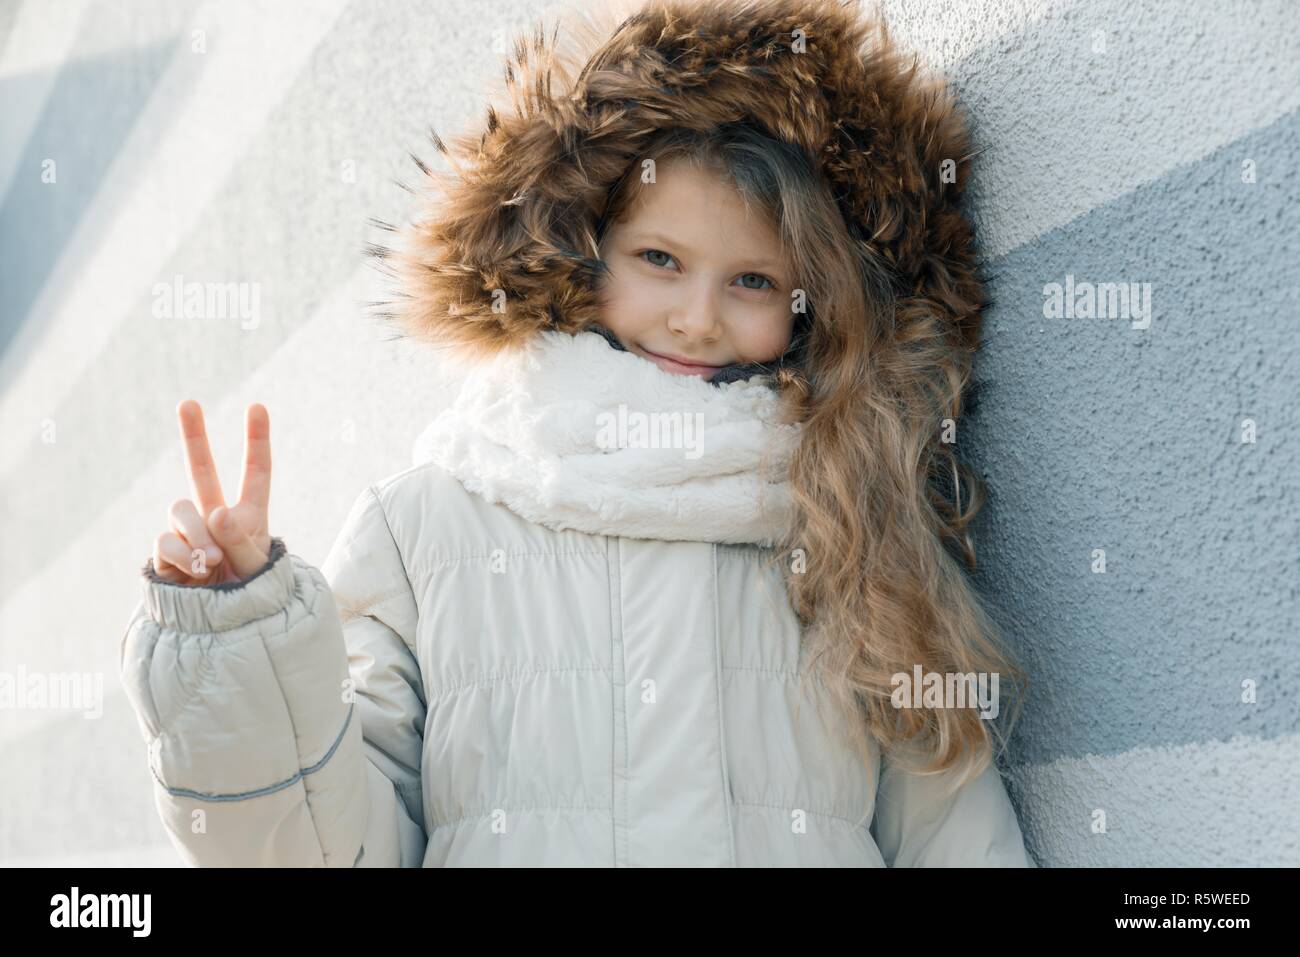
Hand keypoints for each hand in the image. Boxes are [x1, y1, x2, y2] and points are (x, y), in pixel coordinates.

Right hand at [151, 400, 273, 585]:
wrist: (222, 632)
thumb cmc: (250, 597)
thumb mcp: (257, 570)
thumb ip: (241, 541)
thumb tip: (214, 512)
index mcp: (250, 516)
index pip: (256, 473)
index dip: (256, 441)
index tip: (257, 406)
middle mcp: (216, 517)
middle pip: (201, 470)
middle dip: (194, 436)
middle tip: (187, 402)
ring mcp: (189, 532)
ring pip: (181, 509)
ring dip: (197, 533)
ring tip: (213, 563)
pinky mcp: (166, 552)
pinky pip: (166, 541)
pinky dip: (182, 556)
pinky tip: (196, 574)